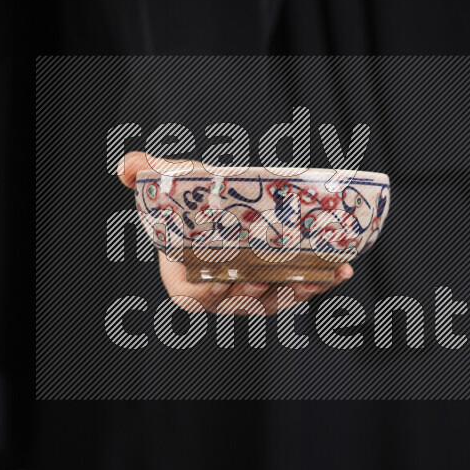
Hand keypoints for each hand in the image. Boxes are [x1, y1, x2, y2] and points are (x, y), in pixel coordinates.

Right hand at [117, 152, 353, 314]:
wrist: (213, 203)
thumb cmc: (188, 198)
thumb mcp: (168, 181)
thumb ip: (146, 173)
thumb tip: (128, 167)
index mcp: (183, 280)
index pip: (197, 295)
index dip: (218, 293)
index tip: (243, 279)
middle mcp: (216, 294)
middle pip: (243, 302)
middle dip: (270, 295)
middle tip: (292, 281)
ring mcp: (246, 293)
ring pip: (274, 301)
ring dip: (303, 291)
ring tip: (327, 275)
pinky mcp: (272, 287)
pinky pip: (293, 291)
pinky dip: (317, 284)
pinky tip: (341, 271)